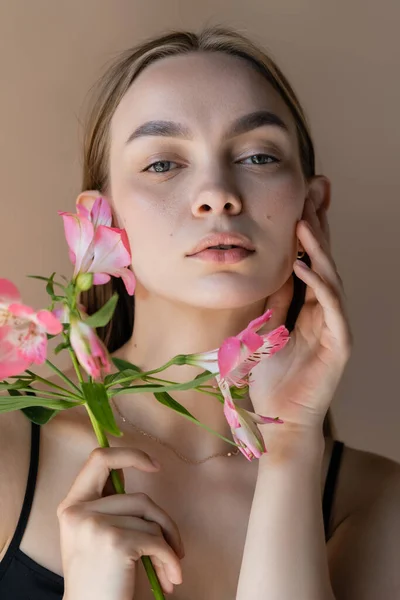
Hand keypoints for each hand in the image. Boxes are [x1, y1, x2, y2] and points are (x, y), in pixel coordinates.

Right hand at [57, 446, 183, 599]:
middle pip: (139, 498)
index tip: (155, 465)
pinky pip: (157, 541)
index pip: (99, 459)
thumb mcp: (93, 533)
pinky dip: (169, 560)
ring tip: (169, 570)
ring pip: (151, 520)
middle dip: (163, 522)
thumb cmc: (100, 578)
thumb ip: (109, 503)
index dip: (130, 455)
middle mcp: (78, 511)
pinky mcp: (115, 542)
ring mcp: (95, 525)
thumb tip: (141, 464)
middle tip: (175, 544)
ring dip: (168, 546)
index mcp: (71, 504)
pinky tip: (170, 579)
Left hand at [248, 197, 352, 433]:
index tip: (299, 203)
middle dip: (318, 229)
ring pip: (330, 279)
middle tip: (311, 195)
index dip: (306, 234)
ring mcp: (335, 327)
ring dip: (317, 250)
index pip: (310, 263)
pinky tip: (303, 266)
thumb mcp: (267, 330)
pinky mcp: (339, 344)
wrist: (281, 420)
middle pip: (324, 262)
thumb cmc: (273, 380)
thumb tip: (274, 270)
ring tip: (304, 222)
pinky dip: (318, 285)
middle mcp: (326, 313)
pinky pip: (330, 307)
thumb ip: (276, 301)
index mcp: (309, 308)